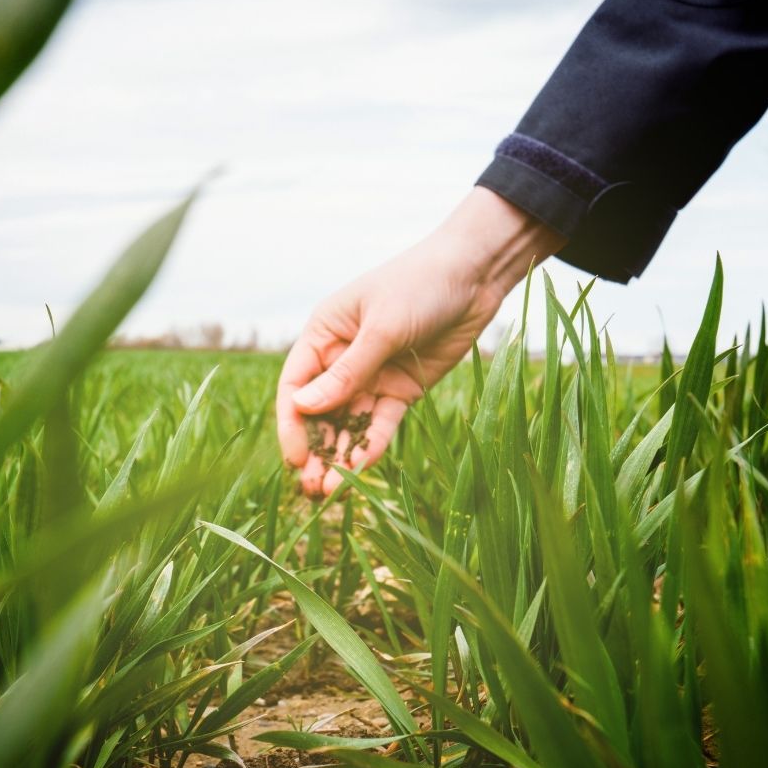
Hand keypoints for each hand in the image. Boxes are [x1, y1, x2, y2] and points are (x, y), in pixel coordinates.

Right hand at [276, 188, 563, 497]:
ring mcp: (372, 375)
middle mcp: (342, 357)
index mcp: (324, 333)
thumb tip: (304, 407)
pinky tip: (361, 469)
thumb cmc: (420, 285)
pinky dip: (370, 445)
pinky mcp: (402, 390)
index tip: (296, 457)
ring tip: (330, 492)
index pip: (296, 384)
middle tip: (309, 487)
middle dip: (314, 448)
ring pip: (348, 423)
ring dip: (338, 454)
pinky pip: (381, 423)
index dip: (293, 423)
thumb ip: (347, 371)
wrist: (475, 275)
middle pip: (319, 411)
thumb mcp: (382, 327)